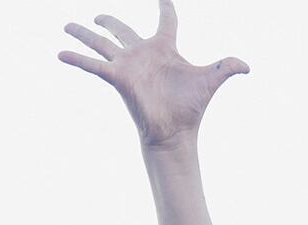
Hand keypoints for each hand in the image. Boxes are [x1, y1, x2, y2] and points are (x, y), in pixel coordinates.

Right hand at [60, 1, 248, 147]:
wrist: (176, 131)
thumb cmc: (191, 107)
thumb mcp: (210, 80)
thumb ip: (226, 67)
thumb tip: (247, 66)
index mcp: (165, 49)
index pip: (167, 21)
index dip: (166, 7)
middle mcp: (143, 54)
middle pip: (122, 30)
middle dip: (109, 21)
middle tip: (99, 16)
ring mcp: (128, 64)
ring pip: (101, 43)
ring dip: (83, 33)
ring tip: (67, 25)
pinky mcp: (117, 77)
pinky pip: (92, 64)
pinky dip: (76, 59)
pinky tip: (59, 53)